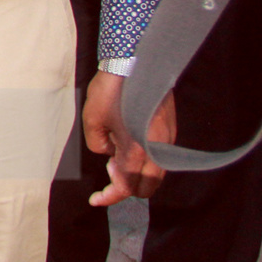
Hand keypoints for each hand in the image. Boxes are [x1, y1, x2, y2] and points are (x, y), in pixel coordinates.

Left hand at [83, 70, 175, 205]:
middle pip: (147, 186)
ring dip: (137, 173)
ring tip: (115, 156)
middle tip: (108, 172)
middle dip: (126, 187)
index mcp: (137, 151)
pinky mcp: (170, 129)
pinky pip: (161, 156)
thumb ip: (97, 144)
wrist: (134, 62)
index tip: (95, 200)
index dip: (109, 197)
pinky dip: (146, 160)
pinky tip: (128, 144)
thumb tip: (108, 153)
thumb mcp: (92, 119)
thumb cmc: (110, 90)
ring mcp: (167, 139)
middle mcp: (157, 149)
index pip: (126, 187)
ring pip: (156, 173)